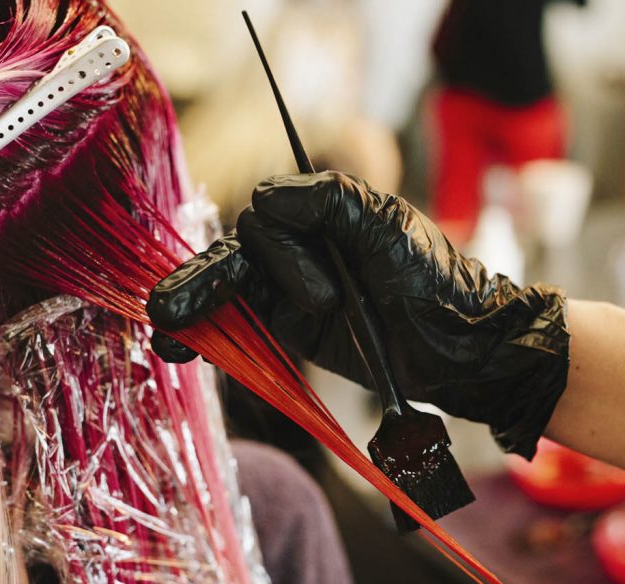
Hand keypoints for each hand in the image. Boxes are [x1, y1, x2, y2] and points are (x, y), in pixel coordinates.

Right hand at [147, 172, 569, 456]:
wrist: (460, 345)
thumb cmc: (434, 277)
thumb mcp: (391, 227)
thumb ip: (333, 201)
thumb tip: (266, 193)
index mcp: (322, 211)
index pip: (269, 216)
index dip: (286, 255)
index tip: (328, 298)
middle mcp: (300, 244)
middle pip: (237, 252)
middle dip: (207, 282)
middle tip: (171, 311)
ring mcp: (291, 287)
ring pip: (229, 287)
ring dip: (194, 306)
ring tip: (164, 330)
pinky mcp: (289, 329)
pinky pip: (241, 324)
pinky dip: (209, 335)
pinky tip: (180, 349)